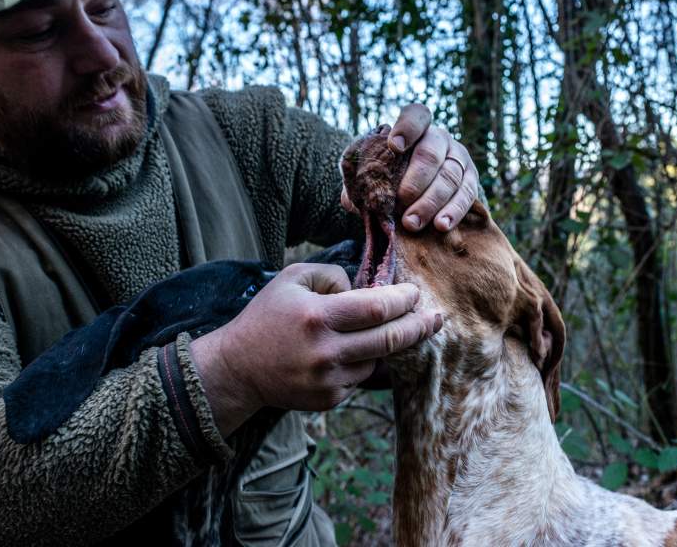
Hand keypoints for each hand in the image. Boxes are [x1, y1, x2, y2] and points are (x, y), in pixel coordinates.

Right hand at [189, 263, 442, 435]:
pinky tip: (360, 352)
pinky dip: (365, 364)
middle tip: (438, 318)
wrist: (238, 368)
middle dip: (419, 327)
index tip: (416, 293)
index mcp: (316, 316)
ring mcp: (328, 381)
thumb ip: (333, 275)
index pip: (376, 308)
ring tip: (397, 332)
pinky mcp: (328, 400)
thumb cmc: (267, 316)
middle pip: (389, 340)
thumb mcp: (293, 278)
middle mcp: (325, 351)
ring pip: (378, 361)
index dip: (403, 300)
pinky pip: (361, 379)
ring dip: (389, 346)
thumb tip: (367, 288)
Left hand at [340, 104, 478, 231]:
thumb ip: (363, 182)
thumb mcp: (376, 174)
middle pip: (431, 153)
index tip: (395, 147)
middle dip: (415, 180)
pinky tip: (440, 225)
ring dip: (430, 202)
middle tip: (401, 202)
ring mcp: (458, 157)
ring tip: (412, 223)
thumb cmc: (393, 177)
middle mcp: (439, 138)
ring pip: (449, 176)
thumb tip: (352, 201)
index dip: (407, 127)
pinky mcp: (471, 179)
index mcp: (415, 128)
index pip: (415, 116)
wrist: (422, 190)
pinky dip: (453, 211)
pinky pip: (466, 194)